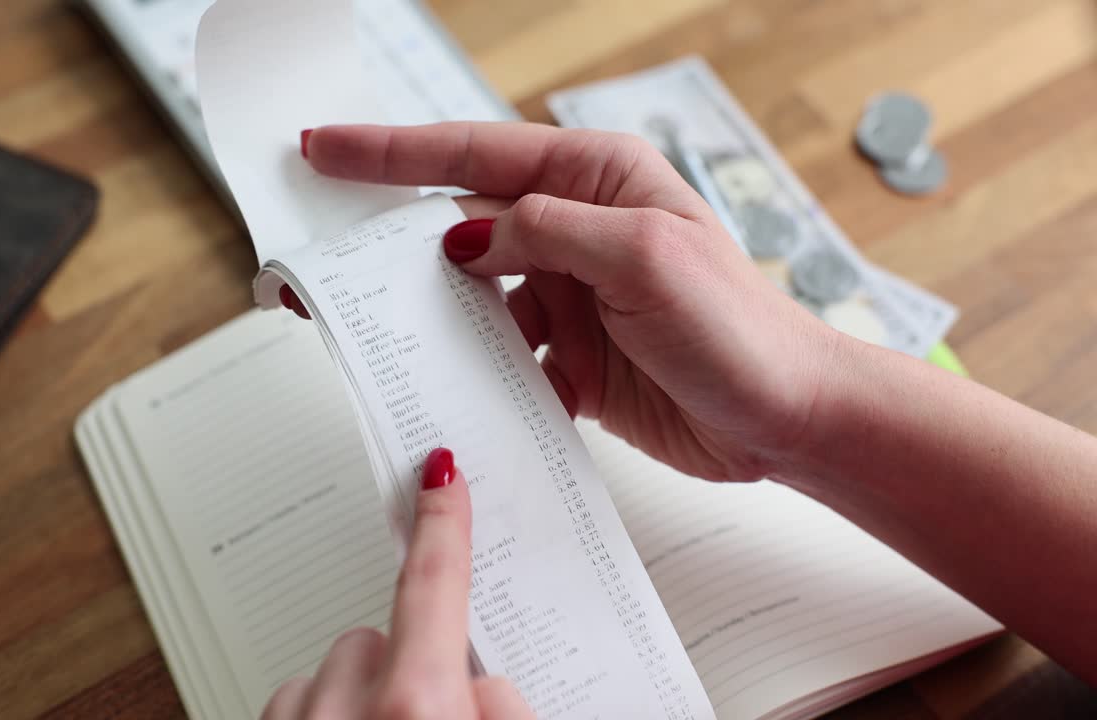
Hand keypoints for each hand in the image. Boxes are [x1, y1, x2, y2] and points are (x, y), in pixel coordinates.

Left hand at [262, 448, 533, 719]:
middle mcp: (344, 709)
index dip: (442, 524)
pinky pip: (296, 707)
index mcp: (416, 704)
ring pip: (334, 675)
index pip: (434, 584)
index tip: (440, 475)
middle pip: (382, 640)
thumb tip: (484, 689)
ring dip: (361, 702)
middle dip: (409, 673)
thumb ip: (504, 708)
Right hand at [296, 122, 843, 481]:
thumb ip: (547, 234)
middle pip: (460, 228)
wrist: (784, 418)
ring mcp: (569, 296)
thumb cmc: (741, 327)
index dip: (391, 153)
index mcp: (596, 181)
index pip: (474, 156)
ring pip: (472, 300)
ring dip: (436, 321)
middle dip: (393, 247)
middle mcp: (576, 231)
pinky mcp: (568, 356)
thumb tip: (467, 241)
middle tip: (323, 262)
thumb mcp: (643, 256)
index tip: (326, 149)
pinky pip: (499, 355)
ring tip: (386, 336)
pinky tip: (457, 385)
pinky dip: (476, 372)